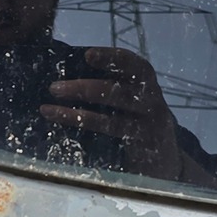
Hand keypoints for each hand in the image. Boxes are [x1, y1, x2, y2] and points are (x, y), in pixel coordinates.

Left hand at [38, 47, 187, 180]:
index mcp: (148, 85)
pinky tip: (64, 122)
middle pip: (118, 92)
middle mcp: (151, 102)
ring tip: (48, 109)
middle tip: (54, 87)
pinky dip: (85, 127)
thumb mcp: (133, 102)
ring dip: (77, 112)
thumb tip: (68, 75)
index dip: (111, 58)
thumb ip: (112, 88)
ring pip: (111, 117)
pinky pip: (109, 137)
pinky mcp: (141, 147)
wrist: (167, 162)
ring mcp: (148, 127)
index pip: (133, 65)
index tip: (88, 54)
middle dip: (84, 88)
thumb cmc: (140, 123)